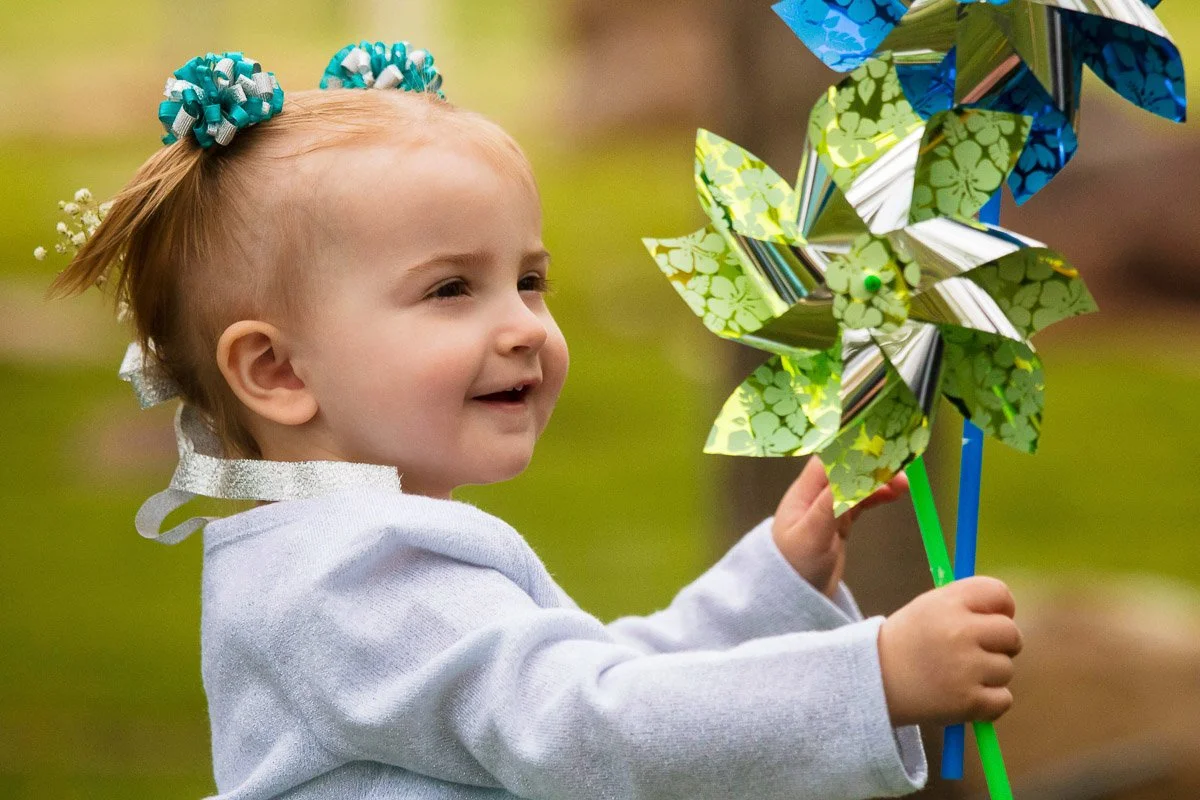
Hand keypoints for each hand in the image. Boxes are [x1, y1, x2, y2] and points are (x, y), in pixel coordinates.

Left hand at [771, 457, 908, 598]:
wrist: (789, 598)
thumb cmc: (793, 565)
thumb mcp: (812, 534)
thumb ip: (831, 503)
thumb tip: (853, 472)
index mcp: (804, 493)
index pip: (830, 460)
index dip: (855, 451)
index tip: (881, 448)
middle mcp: (816, 496)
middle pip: (847, 469)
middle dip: (873, 465)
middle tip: (900, 467)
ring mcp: (828, 509)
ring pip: (857, 485)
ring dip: (879, 481)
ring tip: (903, 485)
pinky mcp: (838, 524)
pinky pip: (861, 502)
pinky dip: (877, 496)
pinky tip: (894, 494)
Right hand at [878, 577, 1022, 726]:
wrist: (873, 681)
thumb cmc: (908, 641)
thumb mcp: (928, 608)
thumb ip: (966, 603)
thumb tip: (1008, 611)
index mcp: (948, 603)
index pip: (998, 593)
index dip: (1002, 607)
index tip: (994, 618)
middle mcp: (959, 631)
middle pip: (1011, 633)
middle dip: (1002, 644)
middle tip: (978, 651)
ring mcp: (965, 668)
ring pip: (1006, 669)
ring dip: (990, 675)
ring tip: (957, 675)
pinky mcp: (969, 701)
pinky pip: (1003, 700)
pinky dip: (989, 702)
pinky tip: (963, 695)